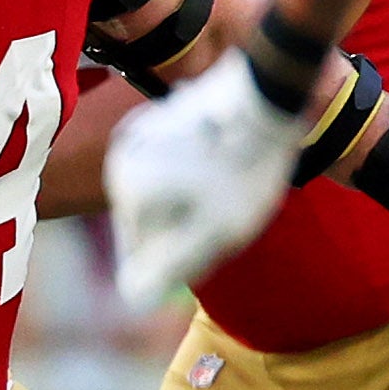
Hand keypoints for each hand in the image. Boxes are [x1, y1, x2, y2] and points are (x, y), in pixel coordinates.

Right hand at [108, 53, 296, 300]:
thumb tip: (134, 297)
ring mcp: (138, 134)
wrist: (267, 92)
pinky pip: (174, 161)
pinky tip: (227, 156)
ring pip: (164, 190)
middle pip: (152, 219)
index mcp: (130, 193)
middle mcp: (121, 162)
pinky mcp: (159, 117)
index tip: (220, 233)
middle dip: (190, 223)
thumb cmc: (246, 167)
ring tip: (233, 177)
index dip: (185, 253)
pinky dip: (198, 169)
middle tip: (233, 204)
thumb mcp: (217, 230)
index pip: (142, 251)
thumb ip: (171, 264)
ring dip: (195, 197)